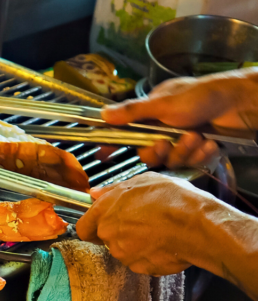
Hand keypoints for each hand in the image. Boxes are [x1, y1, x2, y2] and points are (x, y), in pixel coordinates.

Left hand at [77, 173, 210, 275]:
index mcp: (105, 212)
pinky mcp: (140, 268)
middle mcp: (109, 235)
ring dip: (136, 245)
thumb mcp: (143, 181)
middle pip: (106, 240)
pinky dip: (150, 256)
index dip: (91, 227)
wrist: (197, 225)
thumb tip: (95, 194)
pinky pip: (141, 263)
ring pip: (124, 251)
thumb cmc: (172, 198)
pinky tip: (165, 244)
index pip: (83, 228)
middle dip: (119, 234)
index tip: (101, 225)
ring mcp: (124, 254)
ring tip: (158, 232)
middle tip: (141, 224)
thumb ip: (113, 189)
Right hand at [100, 69, 257, 168]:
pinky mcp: (199, 151)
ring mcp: (182, 141)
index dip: (115, 145)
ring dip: (184, 150)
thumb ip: (132, 112)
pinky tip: (210, 143)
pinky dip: (201, 154)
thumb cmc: (201, 95)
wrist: (240, 103)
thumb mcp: (163, 103)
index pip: (127, 132)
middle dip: (159, 151)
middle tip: (166, 142)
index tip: (102, 156)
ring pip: (172, 160)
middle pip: (148, 153)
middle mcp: (165, 129)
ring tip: (197, 136)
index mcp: (152, 115)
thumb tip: (102, 113)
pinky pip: (192, 163)